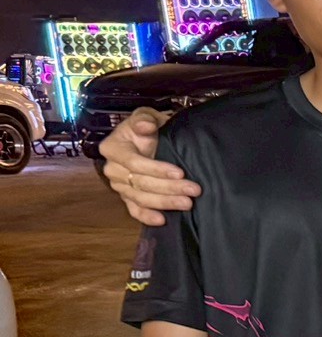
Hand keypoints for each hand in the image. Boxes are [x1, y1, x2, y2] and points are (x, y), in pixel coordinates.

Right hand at [99, 108, 198, 226]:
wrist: (148, 138)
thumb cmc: (147, 127)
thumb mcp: (146, 116)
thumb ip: (144, 119)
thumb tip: (146, 126)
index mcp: (113, 148)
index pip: (134, 163)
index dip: (157, 169)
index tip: (180, 173)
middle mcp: (113, 168)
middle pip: (140, 182)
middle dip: (169, 188)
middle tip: (193, 190)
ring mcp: (119, 185)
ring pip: (140, 198)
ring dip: (164, 202)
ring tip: (187, 203)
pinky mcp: (127, 197)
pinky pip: (134, 210)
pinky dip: (146, 216)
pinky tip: (162, 220)